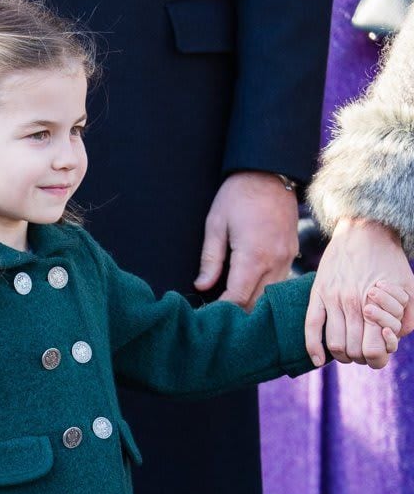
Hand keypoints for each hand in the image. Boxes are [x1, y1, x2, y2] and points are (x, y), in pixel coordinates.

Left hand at [195, 172, 299, 309]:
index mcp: (253, 256)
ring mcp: (287, 258)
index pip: (238, 298)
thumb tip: (201, 287)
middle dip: (236, 314)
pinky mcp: (292, 253)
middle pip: (256, 302)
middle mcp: (275, 261)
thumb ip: (210, 259)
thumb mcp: (215, 225)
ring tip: (230, 309)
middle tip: (217, 320)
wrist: (269, 173)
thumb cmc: (237, 197)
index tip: (207, 317)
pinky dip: (264, 292)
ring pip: (270, 295)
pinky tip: (248, 293)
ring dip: (251, 305)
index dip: (222, 312)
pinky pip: (279, 282)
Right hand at [306, 218, 413, 367]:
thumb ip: (409, 315)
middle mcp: (352, 304)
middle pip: (352, 350)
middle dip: (359, 358)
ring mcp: (332, 299)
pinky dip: (313, 348)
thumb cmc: (389, 259)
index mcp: (376, 305)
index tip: (379, 355)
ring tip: (347, 353)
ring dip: (341, 355)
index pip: (373, 349)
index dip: (377, 359)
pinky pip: (311, 326)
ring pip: (333, 343)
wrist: (364, 230)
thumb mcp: (409, 286)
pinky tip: (317, 360)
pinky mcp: (318, 293)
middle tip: (364, 353)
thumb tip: (397, 337)